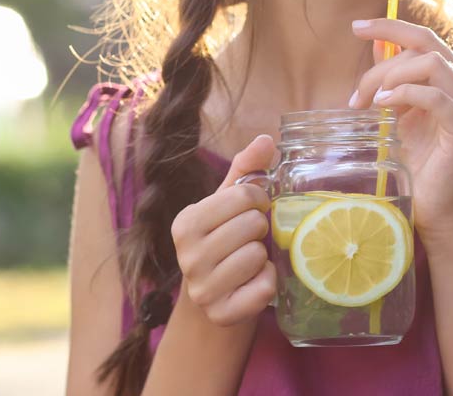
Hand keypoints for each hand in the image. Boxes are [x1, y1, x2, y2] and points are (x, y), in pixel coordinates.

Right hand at [170, 134, 277, 326]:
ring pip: (258, 256)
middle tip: (249, 239)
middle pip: (253, 225)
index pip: (243, 195)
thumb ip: (245, 171)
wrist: (213, 299)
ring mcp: (202, 288)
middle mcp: (187, 256)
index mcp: (185, 222)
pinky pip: (264, 287)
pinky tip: (252, 282)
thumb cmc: (223, 242)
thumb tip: (268, 139)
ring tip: (248, 261)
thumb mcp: (227, 205)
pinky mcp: (221, 313)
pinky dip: (267, 283)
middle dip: (260, 230)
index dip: (259, 200)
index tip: (252, 210)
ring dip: (263, 257)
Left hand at [349, 18, 452, 247]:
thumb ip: (392, 80)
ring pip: (431, 65)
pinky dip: (405, 94)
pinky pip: (437, 96)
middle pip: (424, 47)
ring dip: (391, 77)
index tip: (356, 27)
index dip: (390, 26)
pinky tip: (384, 107)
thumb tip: (376, 46)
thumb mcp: (398, 114)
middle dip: (382, 65)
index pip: (425, 37)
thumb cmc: (418, 165)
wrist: (437, 212)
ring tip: (370, 104)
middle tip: (356, 96)